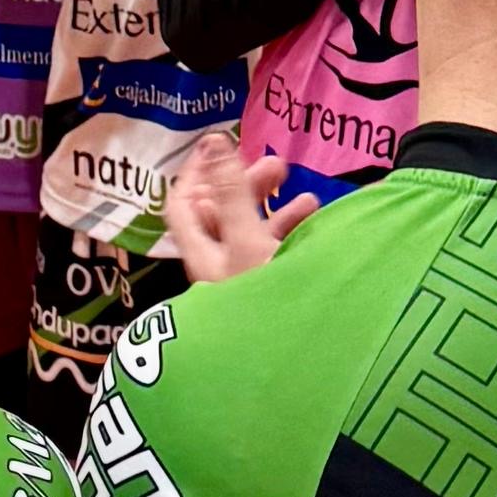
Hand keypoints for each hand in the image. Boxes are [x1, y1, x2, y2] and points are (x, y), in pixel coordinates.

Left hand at [166, 133, 298, 283]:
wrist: (287, 354)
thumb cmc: (261, 295)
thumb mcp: (247, 241)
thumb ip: (231, 193)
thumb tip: (212, 142)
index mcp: (200, 251)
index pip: (183, 202)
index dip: (197, 169)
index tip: (221, 144)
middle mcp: (216, 262)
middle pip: (221, 211)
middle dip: (247, 183)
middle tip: (277, 165)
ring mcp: (241, 274)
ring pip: (251, 229)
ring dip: (274, 207)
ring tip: (307, 197)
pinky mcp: (267, 285)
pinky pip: (273, 248)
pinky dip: (289, 232)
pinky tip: (313, 223)